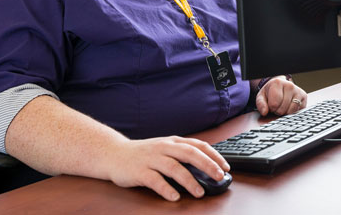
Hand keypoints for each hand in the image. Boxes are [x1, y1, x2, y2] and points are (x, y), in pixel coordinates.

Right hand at [104, 136, 229, 200]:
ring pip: (174, 167)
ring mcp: (151, 159)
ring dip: (189, 180)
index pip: (198, 145)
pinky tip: (174, 197)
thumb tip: (207, 168)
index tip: (226, 167)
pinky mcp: (139, 171)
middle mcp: (164, 148)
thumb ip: (182, 155)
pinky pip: (155, 180)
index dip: (214, 155)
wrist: (114, 154)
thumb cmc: (144, 154)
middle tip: (219, 177)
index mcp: (172, 142)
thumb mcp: (165, 149)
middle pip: (189, 154)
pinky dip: (166, 189)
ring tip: (199, 192)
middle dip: (207, 165)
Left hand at [255, 76, 307, 116]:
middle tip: (277, 105)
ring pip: (291, 111)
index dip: (271, 108)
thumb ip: (260, 104)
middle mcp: (289, 85)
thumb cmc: (270, 92)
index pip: (274, 104)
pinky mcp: (304, 96)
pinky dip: (292, 112)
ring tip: (282, 106)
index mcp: (277, 83)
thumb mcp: (261, 96)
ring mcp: (298, 90)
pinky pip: (298, 111)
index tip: (271, 104)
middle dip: (278, 111)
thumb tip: (264, 112)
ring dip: (285, 113)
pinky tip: (289, 106)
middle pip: (282, 109)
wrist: (280, 86)